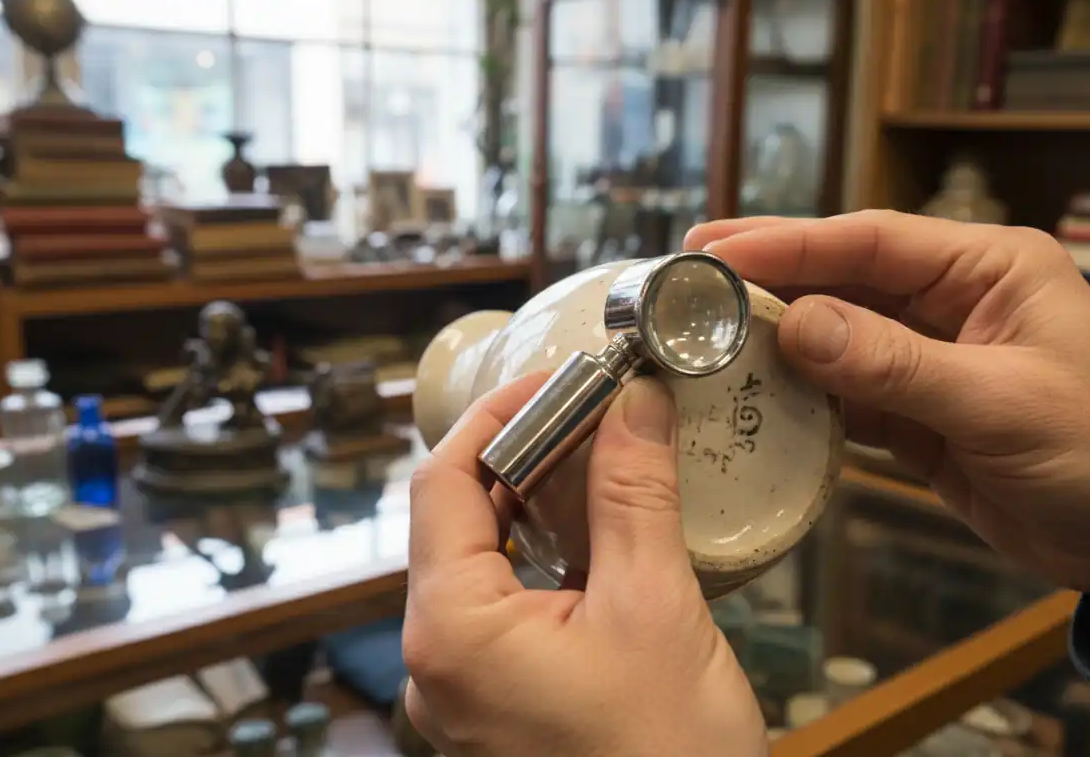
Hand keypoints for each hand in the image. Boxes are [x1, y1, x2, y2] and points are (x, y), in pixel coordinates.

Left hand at [403, 375, 764, 756]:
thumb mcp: (655, 610)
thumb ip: (634, 495)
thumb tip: (635, 404)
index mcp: (450, 631)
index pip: (440, 484)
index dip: (495, 417)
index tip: (557, 379)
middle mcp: (433, 665)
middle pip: (453, 523)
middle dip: (517, 458)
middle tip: (587, 412)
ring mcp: (458, 695)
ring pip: (475, 568)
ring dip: (528, 509)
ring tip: (594, 463)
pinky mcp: (492, 711)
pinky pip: (496, 614)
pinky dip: (535, 564)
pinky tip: (590, 542)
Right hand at [688, 210, 1089, 640]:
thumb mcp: (1002, 402)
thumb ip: (895, 365)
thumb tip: (794, 325)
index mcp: (987, 269)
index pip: (871, 241)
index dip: (788, 243)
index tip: (713, 250)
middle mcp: (953, 304)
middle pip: (843, 283)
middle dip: (768, 282)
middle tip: (683, 281)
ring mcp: (932, 361)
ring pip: (836, 340)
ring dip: (775, 342)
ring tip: (699, 341)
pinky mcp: (920, 418)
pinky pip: (847, 398)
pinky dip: (801, 400)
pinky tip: (752, 399)